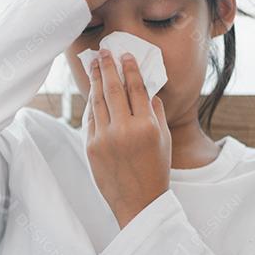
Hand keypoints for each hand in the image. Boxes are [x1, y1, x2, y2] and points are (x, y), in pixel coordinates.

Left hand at [85, 48, 171, 227]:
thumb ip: (156, 112)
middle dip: (108, 67)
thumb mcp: (164, 140)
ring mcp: (105, 139)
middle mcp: (124, 130)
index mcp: (146, 126)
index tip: (125, 55)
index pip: (136, 88)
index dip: (129, 69)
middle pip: (113, 89)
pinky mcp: (91, 147)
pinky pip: (91, 119)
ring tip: (94, 65)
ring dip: (95, 81)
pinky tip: (92, 92)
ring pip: (98, 102)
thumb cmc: (155, 170)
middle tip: (103, 52)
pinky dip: (91, 104)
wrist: (138, 202)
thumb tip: (147, 90)